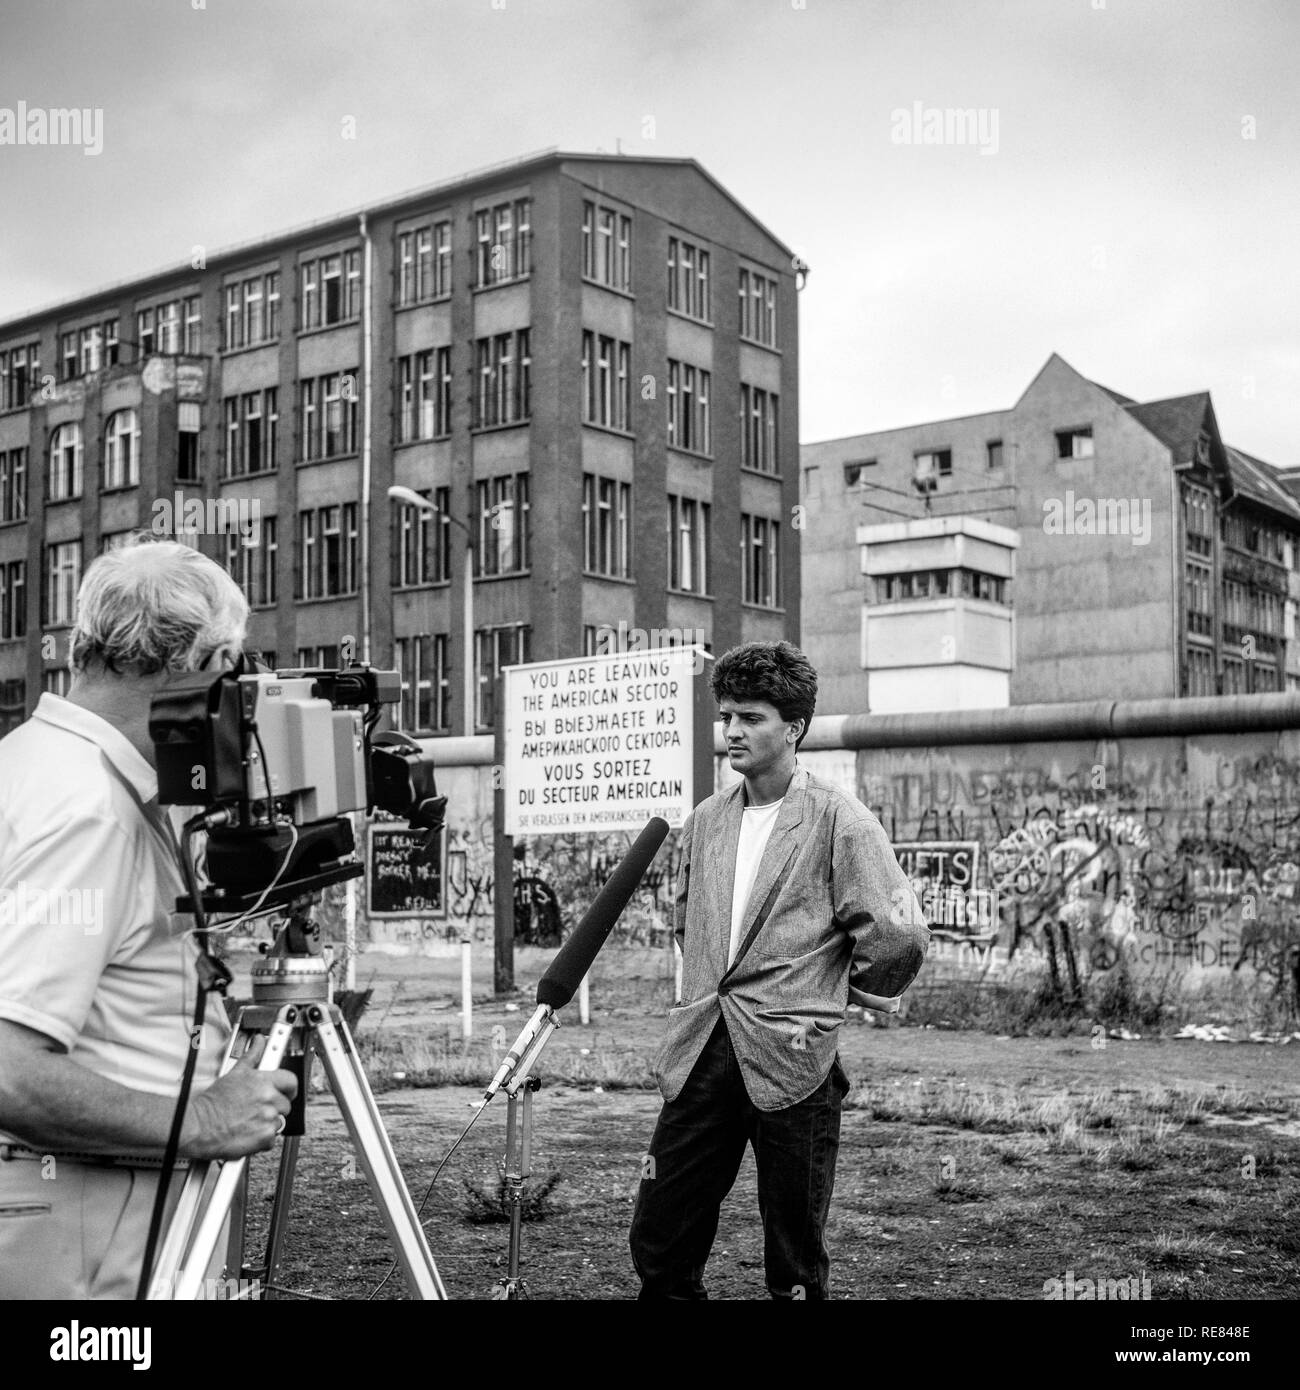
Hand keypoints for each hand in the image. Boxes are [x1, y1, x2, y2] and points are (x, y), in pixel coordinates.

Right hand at [180, 1036, 297, 1159]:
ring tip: (249, 1121)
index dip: (288, 1088)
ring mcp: (268, 1118)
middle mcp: (268, 1098)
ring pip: (279, 1121)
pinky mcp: (265, 1136)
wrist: (198, 1126)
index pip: (291, 1081)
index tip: (285, 1091)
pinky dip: (262, 1139)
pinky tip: (248, 1133)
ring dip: (267, 1123)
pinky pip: (272, 1138)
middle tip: (257, 1109)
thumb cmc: (212, 1103)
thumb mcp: (233, 1074)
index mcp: (263, 1081)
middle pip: (285, 1103)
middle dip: (274, 1107)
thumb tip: (259, 1042)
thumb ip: (251, 1056)